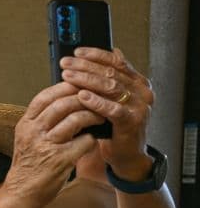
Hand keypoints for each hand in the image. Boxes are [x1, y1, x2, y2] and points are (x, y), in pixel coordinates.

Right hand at [5, 82, 98, 207]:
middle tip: (96, 100)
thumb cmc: (29, 164)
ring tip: (99, 118)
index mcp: (25, 124)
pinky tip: (92, 140)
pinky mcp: (60, 160)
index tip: (80, 85)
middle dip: (84, 99)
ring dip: (92, 116)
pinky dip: (92, 138)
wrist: (21, 193)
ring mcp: (46, 146)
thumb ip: (42, 119)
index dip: (65, 87)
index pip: (45, 96)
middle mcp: (33, 132)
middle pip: (63, 103)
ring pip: (75, 119)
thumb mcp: (27, 137)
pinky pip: (84, 141)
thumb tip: (67, 99)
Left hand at [59, 47, 154, 178]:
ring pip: (111, 87)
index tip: (77, 52)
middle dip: (86, 66)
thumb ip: (107, 81)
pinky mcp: (132, 121)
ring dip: (86, 80)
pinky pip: (112, 108)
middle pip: (111, 72)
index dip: (95, 55)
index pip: (116, 62)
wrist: (127, 154)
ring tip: (68, 76)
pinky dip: (96, 101)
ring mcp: (139, 106)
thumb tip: (97, 57)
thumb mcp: (111, 101)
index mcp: (137, 82)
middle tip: (66, 63)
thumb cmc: (115, 128)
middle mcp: (142, 91)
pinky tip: (81, 96)